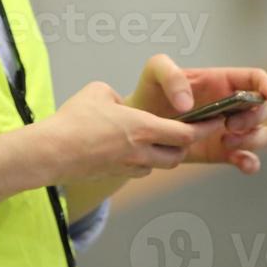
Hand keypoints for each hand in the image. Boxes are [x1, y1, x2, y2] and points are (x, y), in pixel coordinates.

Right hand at [35, 81, 228, 186]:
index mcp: (142, 128)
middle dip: (185, 144)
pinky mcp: (113, 174)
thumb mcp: (97, 92)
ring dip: (164, 154)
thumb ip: (115, 95)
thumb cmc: (74, 121)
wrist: (51, 152)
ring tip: (159, 140)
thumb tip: (116, 103)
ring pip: (159, 165)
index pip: (186, 133)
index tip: (216, 123)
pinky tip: (131, 150)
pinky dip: (143, 161)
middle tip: (187, 131)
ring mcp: (127, 166)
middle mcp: (141, 151)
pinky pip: (138, 170)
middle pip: (178, 154)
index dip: (204, 129)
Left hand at [125, 54, 266, 173]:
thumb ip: (171, 75)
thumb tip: (189, 103)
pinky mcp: (223, 152)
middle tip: (228, 125)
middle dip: (255, 117)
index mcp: (220, 82)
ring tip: (226, 142)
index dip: (265, 83)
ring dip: (253, 139)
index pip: (254, 78)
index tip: (265, 94)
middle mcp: (230, 105)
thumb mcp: (154, 71)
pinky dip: (251, 162)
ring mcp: (229, 130)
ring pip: (261, 134)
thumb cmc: (150, 93)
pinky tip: (240, 162)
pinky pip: (248, 159)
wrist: (140, 128)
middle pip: (264, 108)